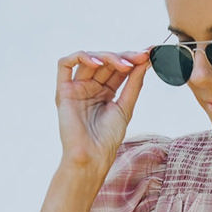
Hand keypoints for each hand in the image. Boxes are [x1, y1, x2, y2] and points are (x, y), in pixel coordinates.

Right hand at [55, 49, 150, 173]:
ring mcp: (76, 88)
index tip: (148, 55)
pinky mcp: (63, 91)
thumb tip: (145, 62)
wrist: (92, 157)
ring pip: (88, 60)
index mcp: (105, 93)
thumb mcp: (125, 107)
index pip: (118, 69)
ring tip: (124, 64)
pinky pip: (65, 64)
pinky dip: (81, 57)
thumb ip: (134, 84)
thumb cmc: (107, 139)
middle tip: (140, 57)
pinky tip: (97, 62)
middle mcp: (90, 88)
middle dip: (123, 57)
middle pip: (105, 62)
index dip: (132, 60)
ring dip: (107, 57)